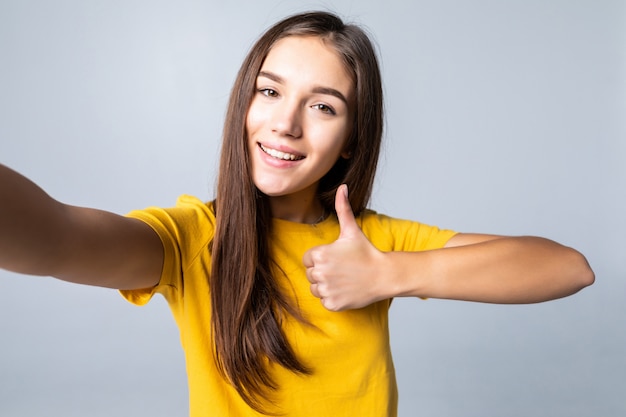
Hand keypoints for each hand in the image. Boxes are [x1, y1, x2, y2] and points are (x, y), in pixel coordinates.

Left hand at [302, 185, 388, 310]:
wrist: (384, 275)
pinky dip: (333, 298)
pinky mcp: (332, 304)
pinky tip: (346, 290)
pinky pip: (324, 301)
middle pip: (310, 274)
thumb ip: (343, 208)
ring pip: (315, 289)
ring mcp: (326, 290)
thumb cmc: (366, 252)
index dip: (321, 258)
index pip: (308, 259)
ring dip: (326, 286)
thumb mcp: (352, 230)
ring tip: (344, 279)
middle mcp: (319, 273)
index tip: (337, 258)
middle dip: (323, 272)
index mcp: (319, 254)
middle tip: (343, 269)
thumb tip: (342, 187)